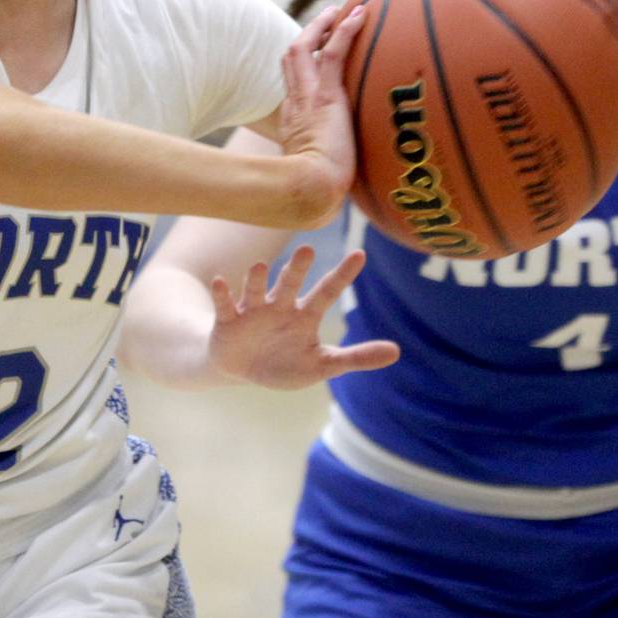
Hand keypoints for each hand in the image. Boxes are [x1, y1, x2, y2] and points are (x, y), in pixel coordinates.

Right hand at [208, 244, 399, 389]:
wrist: (241, 369)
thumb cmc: (285, 362)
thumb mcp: (322, 364)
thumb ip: (356, 357)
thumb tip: (397, 351)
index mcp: (305, 315)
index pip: (328, 291)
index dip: (343, 274)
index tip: (360, 253)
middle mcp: (280, 306)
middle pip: (290, 283)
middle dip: (297, 267)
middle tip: (308, 248)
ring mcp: (253, 311)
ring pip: (256, 289)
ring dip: (257, 279)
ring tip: (261, 267)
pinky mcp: (228, 321)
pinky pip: (225, 304)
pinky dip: (222, 294)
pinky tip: (220, 282)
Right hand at [277, 4, 366, 225]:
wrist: (310, 193)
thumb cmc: (319, 196)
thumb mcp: (322, 179)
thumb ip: (332, 175)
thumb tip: (346, 192)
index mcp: (293, 123)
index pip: (295, 86)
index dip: (304, 68)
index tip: (319, 58)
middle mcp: (295, 104)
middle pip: (292, 60)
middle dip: (307, 37)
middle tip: (327, 20)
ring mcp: (307, 98)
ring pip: (305, 49)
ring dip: (322, 26)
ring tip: (342, 10)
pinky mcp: (325, 97)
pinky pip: (333, 54)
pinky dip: (344, 31)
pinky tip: (359, 15)